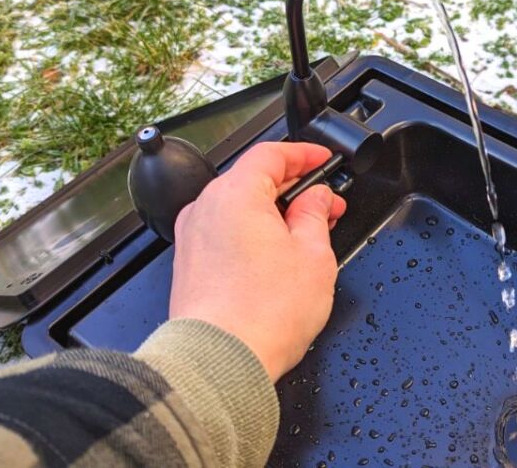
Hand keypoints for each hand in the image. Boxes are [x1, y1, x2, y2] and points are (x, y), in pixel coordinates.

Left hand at [170, 142, 346, 381]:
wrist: (219, 362)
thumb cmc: (261, 315)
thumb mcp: (313, 256)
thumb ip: (315, 215)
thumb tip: (317, 199)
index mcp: (235, 194)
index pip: (270, 154)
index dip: (303, 154)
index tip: (322, 160)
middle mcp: (205, 209)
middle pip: (252, 180)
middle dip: (293, 188)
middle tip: (327, 205)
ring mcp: (193, 238)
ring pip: (238, 208)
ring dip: (273, 212)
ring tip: (306, 234)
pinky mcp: (190, 265)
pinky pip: (225, 233)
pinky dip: (252, 233)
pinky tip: (277, 255)